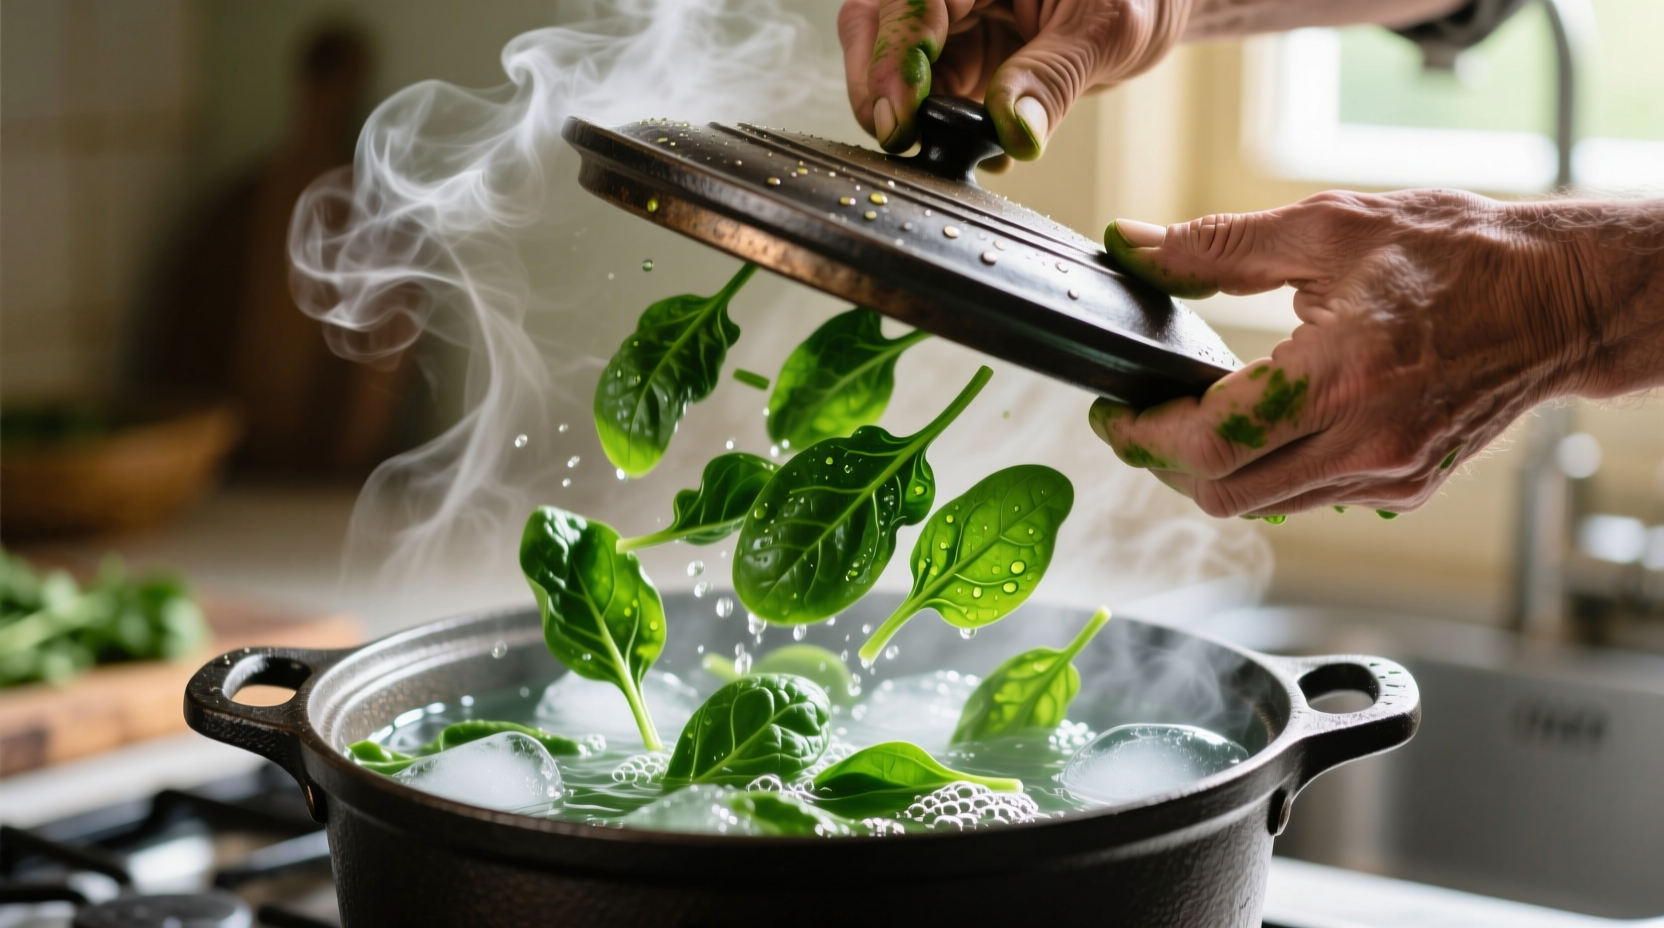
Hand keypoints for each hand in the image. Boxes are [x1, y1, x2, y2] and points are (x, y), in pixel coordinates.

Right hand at [837, 0, 1191, 158]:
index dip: (893, 57)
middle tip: (896, 139)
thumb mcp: (1108, 28)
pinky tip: (975, 150)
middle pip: (877, 21)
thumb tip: (1011, 131)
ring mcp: (956, 17)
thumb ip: (1052, 78)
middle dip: (877, 84)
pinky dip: (940, 124)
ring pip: (894, 61)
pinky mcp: (964, 52)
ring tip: (942, 150)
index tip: (898, 118)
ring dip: (908, 111)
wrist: (1160, 2)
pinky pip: (930, 90)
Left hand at [1087, 189, 1661, 518]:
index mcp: (1344, 376)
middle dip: (1164, 463)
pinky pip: (1309, 497)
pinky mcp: (1406, 488)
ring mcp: (1391, 475)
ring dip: (1214, 470)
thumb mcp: (1329, 227)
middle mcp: (1368, 441)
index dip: (1143, 438)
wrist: (1560, 298)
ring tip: (1197, 416)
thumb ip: (1219, 247)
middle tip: (1140, 421)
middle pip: (1224, 493)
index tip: (1113, 416)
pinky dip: (1269, 471)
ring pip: (1263, 505)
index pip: (1210, 443)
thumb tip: (1136, 248)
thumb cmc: (1460, 255)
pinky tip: (1267, 426)